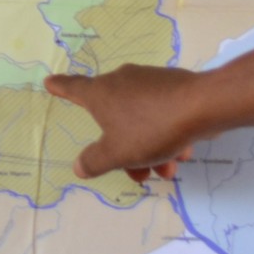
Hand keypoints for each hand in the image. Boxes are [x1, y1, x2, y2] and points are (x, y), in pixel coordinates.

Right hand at [44, 65, 205, 181]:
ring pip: (141, 117)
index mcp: (100, 93)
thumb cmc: (151, 127)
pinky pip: (162, 110)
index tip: (50, 82)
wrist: (203, 105)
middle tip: (140, 172)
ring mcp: (148, 81)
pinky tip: (183, 150)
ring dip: (151, 145)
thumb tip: (78, 166)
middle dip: (125, 147)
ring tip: (169, 167)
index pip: (72, 88)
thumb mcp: (118, 153)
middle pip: (113, 116)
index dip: (60, 88)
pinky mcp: (173, 85)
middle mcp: (120, 81)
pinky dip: (167, 131)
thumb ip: (95, 161)